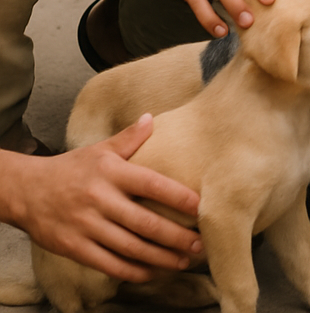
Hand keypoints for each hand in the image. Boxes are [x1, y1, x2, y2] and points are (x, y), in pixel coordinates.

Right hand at [6, 115, 202, 280]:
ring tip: (183, 260)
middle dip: (175, 236)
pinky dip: (132, 271)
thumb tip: (151, 118)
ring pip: (130, 247)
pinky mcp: (73, 248)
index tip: (200, 207)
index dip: (178, 196)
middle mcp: (101, 199)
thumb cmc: (72, 168)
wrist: (26, 191)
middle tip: (200, 243)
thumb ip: (128, 138)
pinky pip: (108, 264)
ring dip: (159, 257)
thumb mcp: (100, 149)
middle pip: (144, 222)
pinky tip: (152, 273)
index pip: (152, 184)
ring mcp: (86, 226)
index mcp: (112, 172)